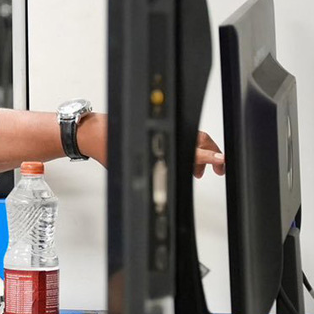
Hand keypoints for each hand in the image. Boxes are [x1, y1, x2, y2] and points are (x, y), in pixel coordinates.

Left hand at [74, 114, 224, 176]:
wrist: (92, 132)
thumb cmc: (107, 147)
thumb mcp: (131, 168)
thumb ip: (154, 175)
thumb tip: (165, 188)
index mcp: (161, 139)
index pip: (193, 148)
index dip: (209, 156)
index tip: (221, 161)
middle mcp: (164, 130)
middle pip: (199, 140)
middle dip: (210, 155)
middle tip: (216, 170)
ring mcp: (162, 126)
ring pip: (191, 137)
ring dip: (199, 152)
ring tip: (197, 170)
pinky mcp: (157, 126)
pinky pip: (180, 134)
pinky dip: (187, 146)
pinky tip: (182, 159)